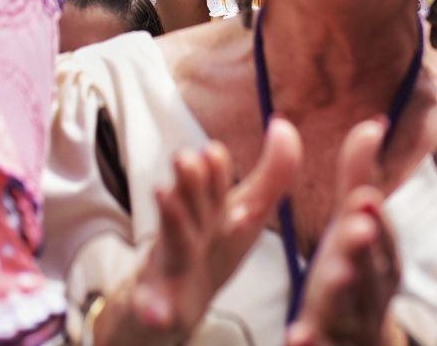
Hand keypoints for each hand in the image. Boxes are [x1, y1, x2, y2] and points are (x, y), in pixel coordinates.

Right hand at [131, 117, 302, 336]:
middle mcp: (186, 232)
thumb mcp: (246, 212)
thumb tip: (283, 124)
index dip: (215, 169)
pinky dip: (153, 309)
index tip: (215, 151)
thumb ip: (271, 173)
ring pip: (170, 245)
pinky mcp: (160, 306)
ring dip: (169, 223)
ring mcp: (170, 267)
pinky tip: (155, 312)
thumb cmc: (212, 247)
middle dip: (188, 182)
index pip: (212, 183)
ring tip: (162, 197)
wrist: (175, 300)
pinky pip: (154, 309)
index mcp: (210, 210)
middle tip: (186, 158)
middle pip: (189, 201)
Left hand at [288, 120, 399, 345]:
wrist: (363, 339)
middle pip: (371, 270)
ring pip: (351, 307)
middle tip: (358, 230)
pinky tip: (297, 336)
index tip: (363, 197)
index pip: (380, 234)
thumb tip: (372, 123)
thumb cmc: (357, 268)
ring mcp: (352, 321)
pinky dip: (313, 340)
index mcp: (381, 256)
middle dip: (365, 249)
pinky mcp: (330, 344)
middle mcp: (372, 288)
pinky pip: (323, 344)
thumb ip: (358, 178)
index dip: (372, 216)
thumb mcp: (355, 226)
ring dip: (343, 292)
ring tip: (338, 275)